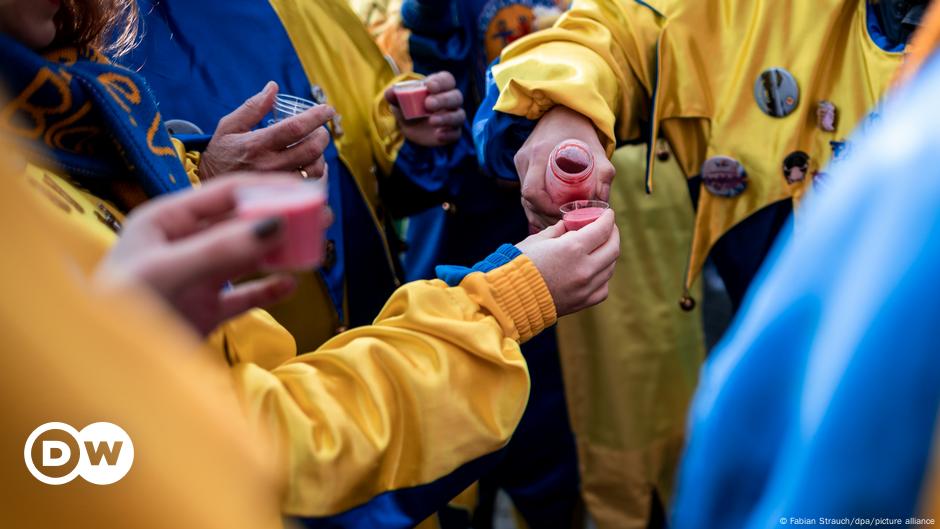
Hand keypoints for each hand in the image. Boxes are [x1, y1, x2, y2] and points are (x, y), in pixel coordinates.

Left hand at [94, 175, 332, 335]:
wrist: (100, 367)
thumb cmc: (118, 310)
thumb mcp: (167, 272)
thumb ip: (220, 249)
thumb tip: (274, 224)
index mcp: (166, 221)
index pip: (225, 194)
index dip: (267, 190)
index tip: (305, 191)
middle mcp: (183, 245)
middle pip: (242, 224)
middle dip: (281, 220)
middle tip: (321, 218)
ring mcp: (196, 278)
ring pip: (248, 258)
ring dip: (279, 253)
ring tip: (313, 250)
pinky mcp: (205, 311)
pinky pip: (244, 296)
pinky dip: (268, 290)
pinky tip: (289, 286)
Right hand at [200, 81, 334, 179]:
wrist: (210, 188)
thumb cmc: (221, 154)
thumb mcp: (229, 126)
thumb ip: (253, 107)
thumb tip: (273, 87)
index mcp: (256, 144)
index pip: (295, 128)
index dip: (316, 116)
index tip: (327, 109)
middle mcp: (269, 165)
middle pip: (311, 149)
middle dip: (322, 135)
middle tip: (321, 130)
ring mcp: (278, 184)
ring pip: (315, 170)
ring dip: (321, 156)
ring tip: (314, 147)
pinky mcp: (282, 197)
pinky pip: (311, 186)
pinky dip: (317, 173)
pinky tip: (312, 165)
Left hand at [385, 71, 464, 146]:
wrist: (410, 128)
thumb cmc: (408, 108)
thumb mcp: (399, 101)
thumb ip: (394, 96)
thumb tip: (390, 92)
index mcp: (439, 87)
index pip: (447, 79)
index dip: (441, 82)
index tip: (429, 86)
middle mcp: (450, 100)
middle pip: (456, 96)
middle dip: (443, 99)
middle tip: (428, 104)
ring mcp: (453, 116)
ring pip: (459, 115)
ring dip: (447, 117)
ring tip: (431, 121)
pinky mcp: (452, 132)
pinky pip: (456, 133)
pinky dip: (448, 134)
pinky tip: (438, 135)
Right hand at [514, 106, 614, 229]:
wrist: (563, 108)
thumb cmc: (580, 129)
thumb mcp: (596, 150)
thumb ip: (603, 175)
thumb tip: (604, 204)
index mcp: (539, 154)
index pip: (532, 192)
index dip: (545, 208)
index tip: (563, 214)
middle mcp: (525, 158)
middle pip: (527, 198)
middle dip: (543, 215)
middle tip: (564, 223)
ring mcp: (520, 161)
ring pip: (524, 196)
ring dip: (538, 212)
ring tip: (558, 223)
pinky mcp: (521, 163)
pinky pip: (525, 189)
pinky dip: (535, 205)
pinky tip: (546, 216)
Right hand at [515, 209, 619, 315]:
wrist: (509, 297)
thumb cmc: (518, 264)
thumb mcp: (536, 240)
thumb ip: (557, 231)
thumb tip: (568, 226)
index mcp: (572, 248)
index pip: (602, 229)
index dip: (607, 218)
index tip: (607, 213)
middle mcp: (584, 268)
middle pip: (613, 248)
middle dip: (613, 234)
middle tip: (608, 227)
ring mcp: (586, 287)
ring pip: (610, 268)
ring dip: (608, 254)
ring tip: (601, 247)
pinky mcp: (582, 302)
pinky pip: (603, 288)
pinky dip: (602, 277)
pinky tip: (595, 271)